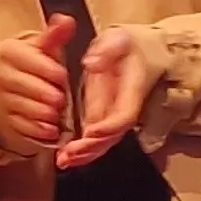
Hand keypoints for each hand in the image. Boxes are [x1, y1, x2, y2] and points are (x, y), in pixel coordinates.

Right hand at [0, 15, 77, 153]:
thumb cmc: (23, 64)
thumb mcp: (35, 47)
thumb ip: (54, 36)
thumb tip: (67, 21)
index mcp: (9, 52)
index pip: (39, 64)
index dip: (56, 73)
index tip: (61, 77)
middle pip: (37, 90)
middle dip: (55, 96)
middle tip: (61, 98)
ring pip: (32, 110)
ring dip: (49, 114)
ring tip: (56, 112)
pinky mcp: (0, 121)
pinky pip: (24, 128)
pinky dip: (40, 130)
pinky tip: (50, 128)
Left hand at [54, 26, 164, 170]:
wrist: (137, 51)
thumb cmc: (128, 45)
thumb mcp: (119, 39)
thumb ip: (107, 50)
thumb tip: (91, 63)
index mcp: (132, 91)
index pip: (125, 115)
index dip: (109, 126)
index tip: (90, 132)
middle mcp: (123, 108)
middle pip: (113, 136)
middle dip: (92, 148)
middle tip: (69, 154)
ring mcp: (112, 115)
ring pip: (103, 142)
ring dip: (84, 155)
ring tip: (63, 161)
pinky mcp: (101, 117)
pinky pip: (94, 139)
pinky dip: (81, 151)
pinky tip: (63, 158)